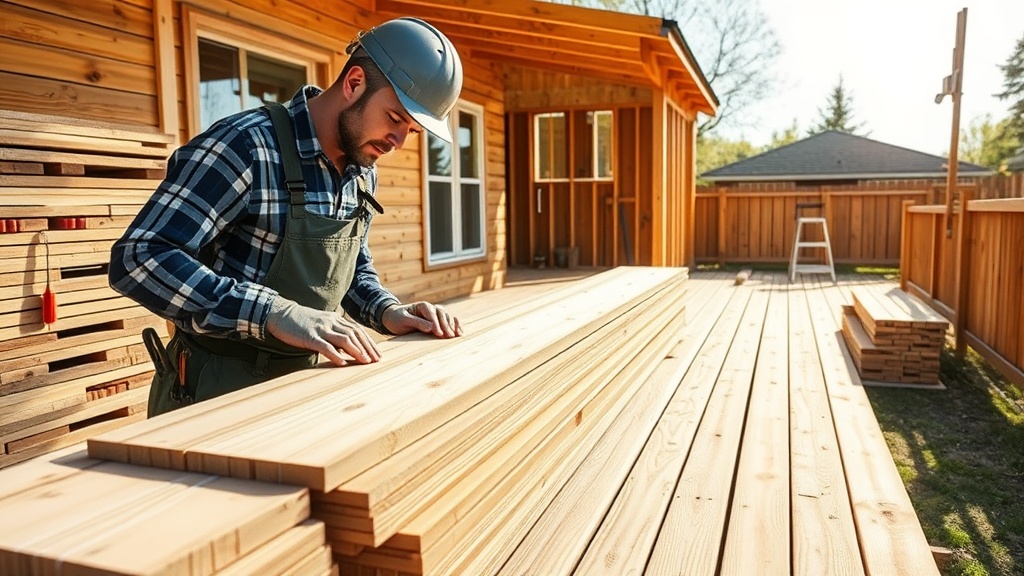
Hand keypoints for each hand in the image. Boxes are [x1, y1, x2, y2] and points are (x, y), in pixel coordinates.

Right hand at [266, 297, 380, 365]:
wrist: (280, 313)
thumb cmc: (301, 323)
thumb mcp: (322, 325)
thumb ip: (334, 335)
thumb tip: (346, 351)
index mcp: (335, 319)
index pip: (357, 330)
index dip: (369, 342)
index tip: (377, 354)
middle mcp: (331, 322)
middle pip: (354, 334)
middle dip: (367, 347)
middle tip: (376, 360)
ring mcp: (320, 328)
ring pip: (344, 339)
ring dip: (356, 351)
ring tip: (365, 362)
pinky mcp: (309, 336)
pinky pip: (325, 346)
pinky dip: (335, 355)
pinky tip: (343, 363)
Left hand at [381, 301, 462, 338]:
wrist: (393, 318)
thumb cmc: (397, 318)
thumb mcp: (404, 320)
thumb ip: (417, 322)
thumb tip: (431, 327)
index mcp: (423, 306)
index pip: (432, 314)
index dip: (437, 324)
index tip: (439, 334)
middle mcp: (431, 308)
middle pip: (442, 314)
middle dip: (446, 325)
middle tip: (449, 336)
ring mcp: (435, 314)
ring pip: (447, 317)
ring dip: (452, 326)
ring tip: (456, 335)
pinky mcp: (437, 321)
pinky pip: (448, 321)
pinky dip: (455, 325)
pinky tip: (460, 332)